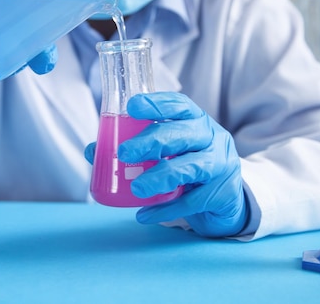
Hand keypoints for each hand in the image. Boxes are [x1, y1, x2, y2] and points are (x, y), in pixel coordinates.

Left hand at [86, 92, 247, 236]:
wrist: (225, 199)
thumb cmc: (189, 165)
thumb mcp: (168, 152)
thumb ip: (135, 148)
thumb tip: (94, 151)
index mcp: (196, 121)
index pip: (181, 105)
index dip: (157, 104)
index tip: (132, 106)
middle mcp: (212, 138)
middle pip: (183, 134)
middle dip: (152, 141)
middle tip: (125, 153)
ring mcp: (220, 166)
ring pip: (191, 168)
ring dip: (160, 177)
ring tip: (136, 188)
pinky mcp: (220, 194)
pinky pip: (191, 202)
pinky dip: (165, 210)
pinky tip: (143, 214)